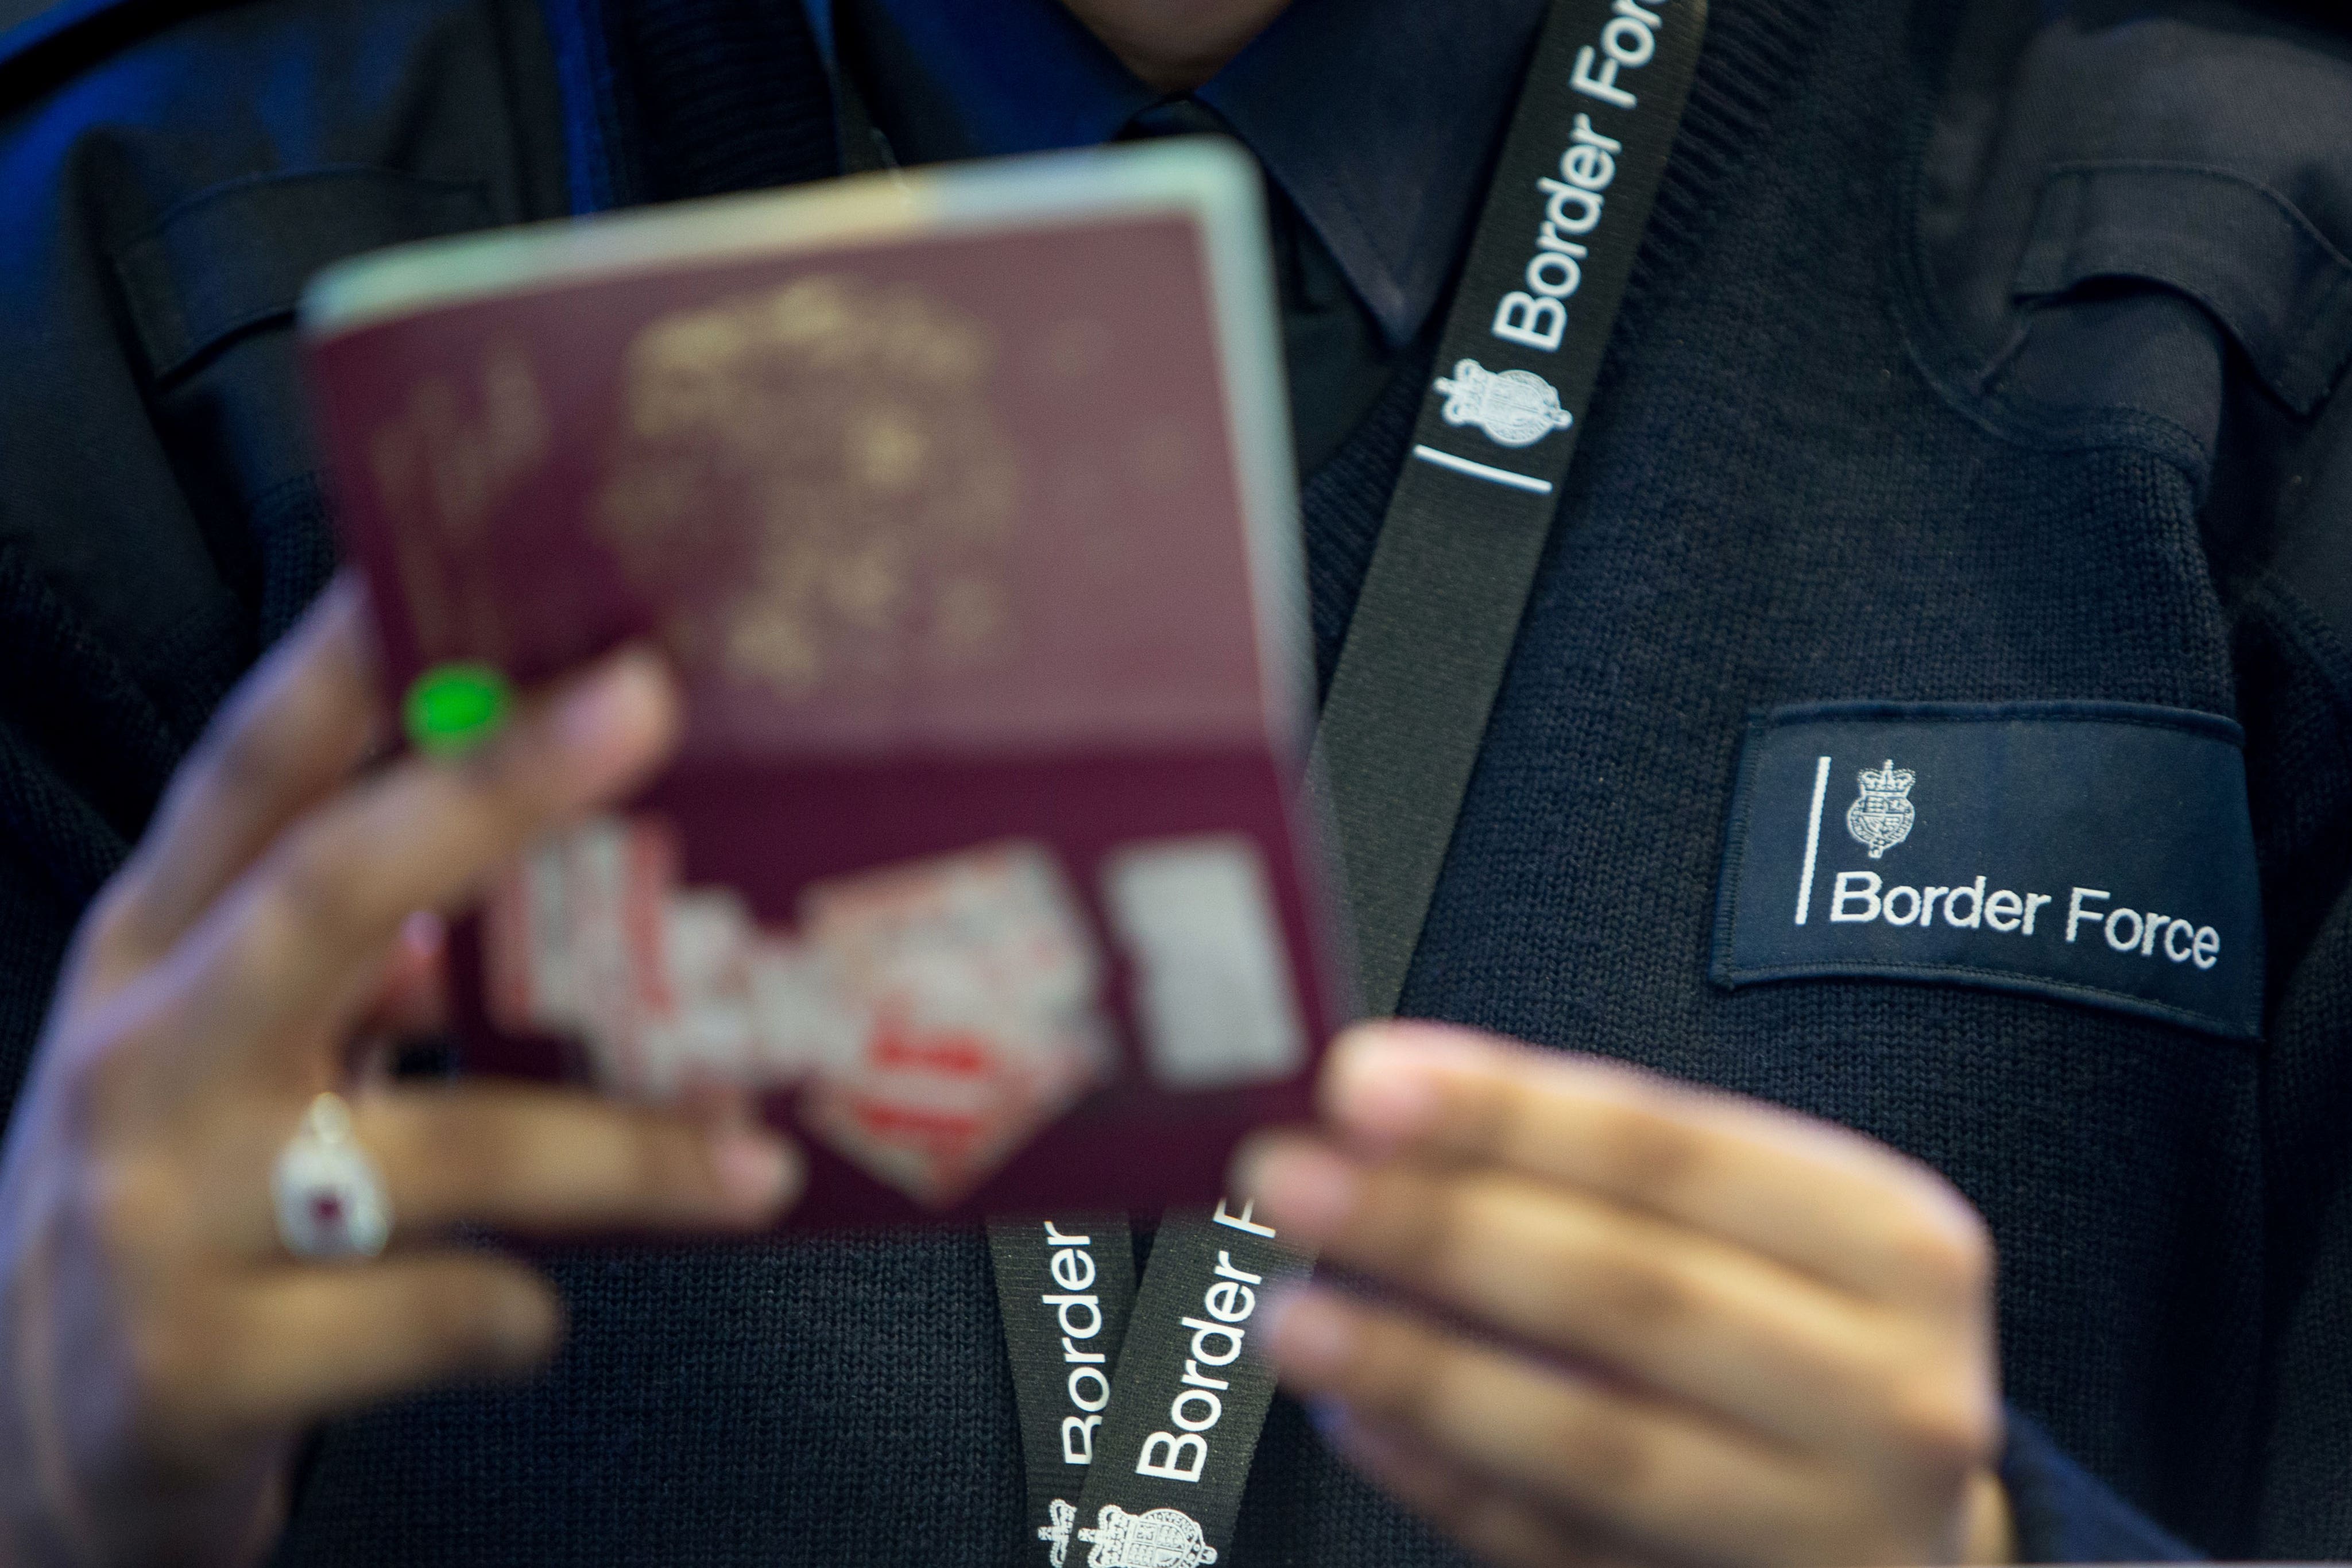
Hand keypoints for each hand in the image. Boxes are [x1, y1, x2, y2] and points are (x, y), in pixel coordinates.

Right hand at [0, 579, 801, 1564]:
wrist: (32, 1445)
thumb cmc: (171, 1206)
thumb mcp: (218, 1059)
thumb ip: (341, 964)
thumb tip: (499, 895)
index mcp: (154, 956)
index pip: (247, 776)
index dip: (344, 662)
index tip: (451, 561)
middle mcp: (143, 1061)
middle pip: (327, 895)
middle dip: (491, 793)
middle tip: (643, 707)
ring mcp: (156, 1215)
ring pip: (434, 1145)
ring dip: (621, 1150)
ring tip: (751, 1157)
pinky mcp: (193, 1365)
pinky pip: (422, 1314)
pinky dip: (513, 1310)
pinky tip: (545, 1309)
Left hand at [1234, 1023, 2012, 1567]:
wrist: (1911, 1526)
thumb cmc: (1805, 1342)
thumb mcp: (1770, 1233)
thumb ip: (1601, 1178)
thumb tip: (1387, 1115)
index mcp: (1894, 1243)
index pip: (1669, 1151)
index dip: (1503, 1112)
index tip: (1362, 1082)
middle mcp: (1890, 1389)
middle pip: (1627, 1291)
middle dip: (1435, 1226)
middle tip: (1292, 1182)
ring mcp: (1834, 1528)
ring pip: (1594, 1440)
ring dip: (1421, 1369)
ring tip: (1297, 1316)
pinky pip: (1567, 1550)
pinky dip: (1452, 1482)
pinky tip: (1362, 1422)